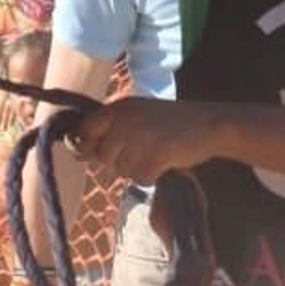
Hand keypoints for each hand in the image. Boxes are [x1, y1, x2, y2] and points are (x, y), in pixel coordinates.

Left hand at [68, 98, 217, 185]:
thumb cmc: (167, 123)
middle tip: (139, 151)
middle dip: (116, 160)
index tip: (95, 151)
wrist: (209, 124)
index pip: (83, 130)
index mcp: (118, 107)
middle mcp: (126, 119)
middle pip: (102, 156)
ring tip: (154, 153)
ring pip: (121, 169)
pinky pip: (140, 178)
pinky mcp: (157, 154)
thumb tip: (75, 151)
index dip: (84, 145)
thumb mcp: (135, 116)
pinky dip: (151, 175)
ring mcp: (142, 136)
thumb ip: (107, 129)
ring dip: (136, 168)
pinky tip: (163, 161)